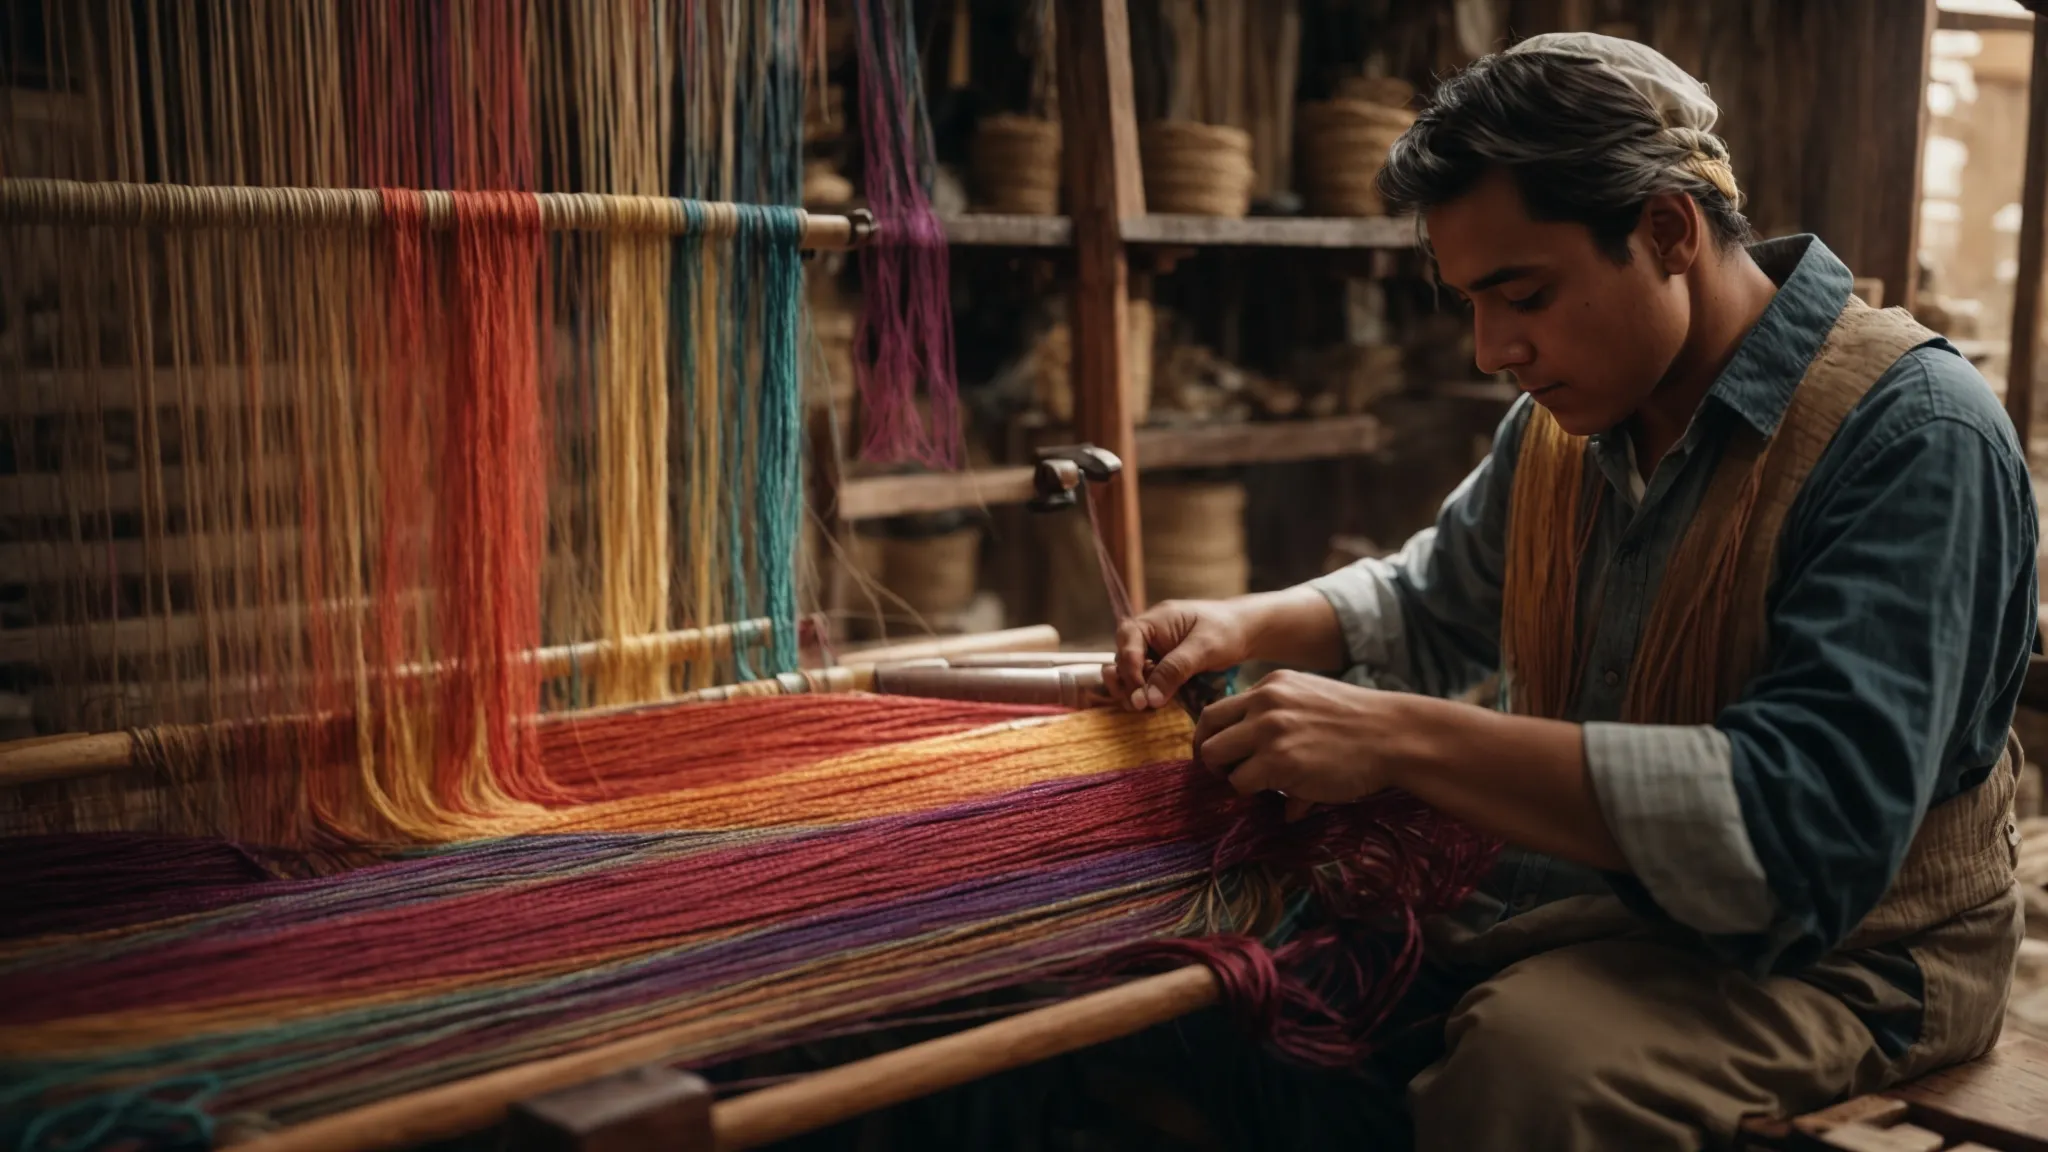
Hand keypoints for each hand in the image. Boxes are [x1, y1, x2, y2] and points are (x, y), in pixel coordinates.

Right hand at [1103, 599, 1254, 711]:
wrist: (1247, 631)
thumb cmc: (1227, 631)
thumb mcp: (1203, 648)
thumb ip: (1174, 670)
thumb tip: (1148, 699)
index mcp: (1154, 620)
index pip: (1127, 641)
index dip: (1129, 669)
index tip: (1139, 695)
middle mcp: (1149, 634)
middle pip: (1123, 658)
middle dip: (1126, 682)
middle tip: (1136, 705)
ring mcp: (1154, 650)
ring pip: (1130, 671)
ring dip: (1131, 690)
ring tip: (1139, 708)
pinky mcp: (1162, 665)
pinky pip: (1146, 679)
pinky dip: (1145, 692)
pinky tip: (1150, 705)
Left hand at [1192, 670, 1411, 819]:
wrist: (1393, 736)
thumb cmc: (1361, 726)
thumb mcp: (1316, 706)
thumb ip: (1286, 726)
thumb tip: (1271, 751)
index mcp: (1272, 685)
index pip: (1219, 709)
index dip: (1212, 736)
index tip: (1220, 755)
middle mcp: (1264, 702)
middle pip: (1207, 731)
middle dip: (1210, 758)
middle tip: (1225, 775)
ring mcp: (1268, 730)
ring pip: (1216, 757)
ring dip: (1232, 777)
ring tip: (1257, 787)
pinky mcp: (1278, 761)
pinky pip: (1242, 783)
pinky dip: (1255, 795)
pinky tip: (1282, 797)